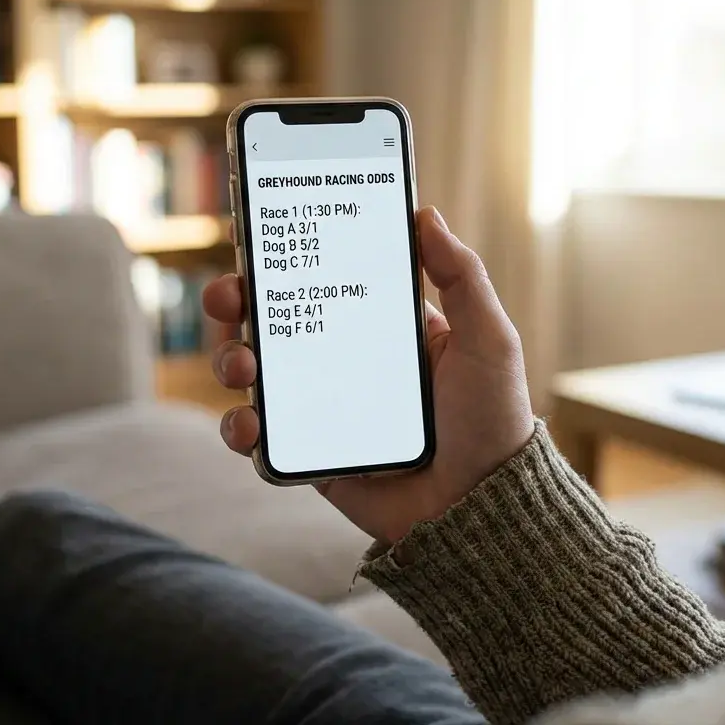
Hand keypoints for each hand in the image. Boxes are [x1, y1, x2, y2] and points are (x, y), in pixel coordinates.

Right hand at [202, 206, 534, 545]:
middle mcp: (346, 362)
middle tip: (230, 295)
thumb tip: (425, 214)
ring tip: (242, 366)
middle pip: (275, 320)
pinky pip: (261, 438)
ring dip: (231, 360)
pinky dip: (240, 428)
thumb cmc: (494, 420)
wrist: (482, 509)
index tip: (260, 236)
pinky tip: (249, 424)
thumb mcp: (488, 339)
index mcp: (384, 328)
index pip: (324, 280)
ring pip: (256, 374)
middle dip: (238, 301)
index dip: (287, 257)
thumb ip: (461, 276)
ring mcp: (323, 409)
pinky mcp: (311, 455)